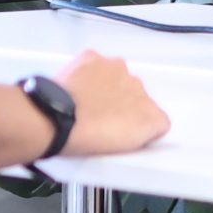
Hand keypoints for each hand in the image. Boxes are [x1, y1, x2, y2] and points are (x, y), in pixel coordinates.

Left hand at [53, 50, 169, 157]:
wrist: (55, 120)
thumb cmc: (83, 137)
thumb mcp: (124, 152)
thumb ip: (141, 136)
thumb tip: (142, 134)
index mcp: (151, 115)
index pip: (157, 119)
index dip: (139, 127)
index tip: (125, 131)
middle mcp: (139, 88)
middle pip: (136, 96)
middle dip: (122, 106)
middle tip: (102, 121)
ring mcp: (116, 71)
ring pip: (117, 78)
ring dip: (107, 89)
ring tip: (88, 107)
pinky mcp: (94, 59)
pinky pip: (96, 65)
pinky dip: (89, 75)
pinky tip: (78, 91)